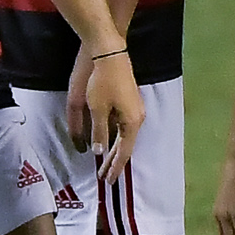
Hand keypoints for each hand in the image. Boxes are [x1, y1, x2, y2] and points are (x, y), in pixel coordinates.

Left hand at [75, 50, 142, 177]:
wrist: (109, 53)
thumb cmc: (103, 81)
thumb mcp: (97, 109)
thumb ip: (99, 131)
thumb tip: (99, 151)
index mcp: (131, 122)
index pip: (123, 152)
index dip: (115, 167)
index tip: (108, 181)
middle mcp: (137, 117)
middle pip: (126, 145)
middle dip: (115, 161)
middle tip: (105, 176)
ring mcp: (135, 108)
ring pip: (125, 136)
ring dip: (115, 149)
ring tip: (105, 163)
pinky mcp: (129, 101)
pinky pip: (124, 126)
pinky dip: (116, 137)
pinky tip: (109, 140)